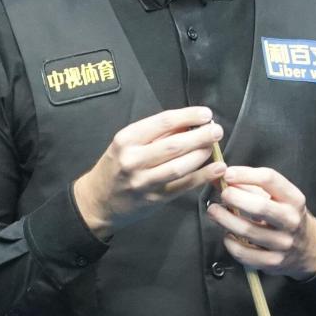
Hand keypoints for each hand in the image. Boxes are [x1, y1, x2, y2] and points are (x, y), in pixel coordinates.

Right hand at [73, 106, 225, 237]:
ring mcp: (144, 182)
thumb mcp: (127, 144)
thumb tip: (189, 124)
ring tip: (214, 146)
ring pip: (180, 166)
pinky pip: (183, 186)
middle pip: (174, 145)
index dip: (189, 116)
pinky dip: (203, 176)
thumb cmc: (116, 167)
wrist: (98, 201)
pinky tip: (217, 168)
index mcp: (126, 139)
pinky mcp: (155, 199)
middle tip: (216, 130)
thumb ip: (155, 134)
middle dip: (200, 136)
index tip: (205, 114)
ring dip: (202, 155)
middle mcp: (133, 160)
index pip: (163, 122)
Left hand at [206, 166, 315, 278]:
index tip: (228, 174)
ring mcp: (283, 243)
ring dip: (224, 219)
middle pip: (259, 207)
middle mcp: (291, 220)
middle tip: (223, 195)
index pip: (269, 179)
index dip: (245, 174)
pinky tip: (227, 235)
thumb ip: (248, 185)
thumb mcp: (277, 196)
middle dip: (234, 197)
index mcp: (294, 199)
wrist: (308, 247)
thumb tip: (217, 177)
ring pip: (247, 230)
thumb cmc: (285, 215)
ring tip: (214, 211)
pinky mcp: (272, 262)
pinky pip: (244, 253)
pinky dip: (230, 243)